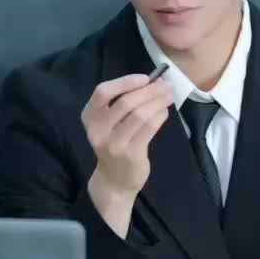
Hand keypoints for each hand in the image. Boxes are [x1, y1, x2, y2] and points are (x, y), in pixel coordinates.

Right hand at [82, 72, 172, 199]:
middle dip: (149, 90)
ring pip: (139, 115)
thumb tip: (154, 81)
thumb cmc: (115, 144)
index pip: (102, 92)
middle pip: (125, 102)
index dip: (125, 82)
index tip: (146, 78)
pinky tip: (165, 111)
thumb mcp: (109, 124)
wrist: (114, 180)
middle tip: (166, 85)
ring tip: (169, 96)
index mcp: (90, 117)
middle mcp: (98, 130)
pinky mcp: (131, 154)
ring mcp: (114, 144)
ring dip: (158, 102)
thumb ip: (124, 103)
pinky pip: (149, 129)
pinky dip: (159, 116)